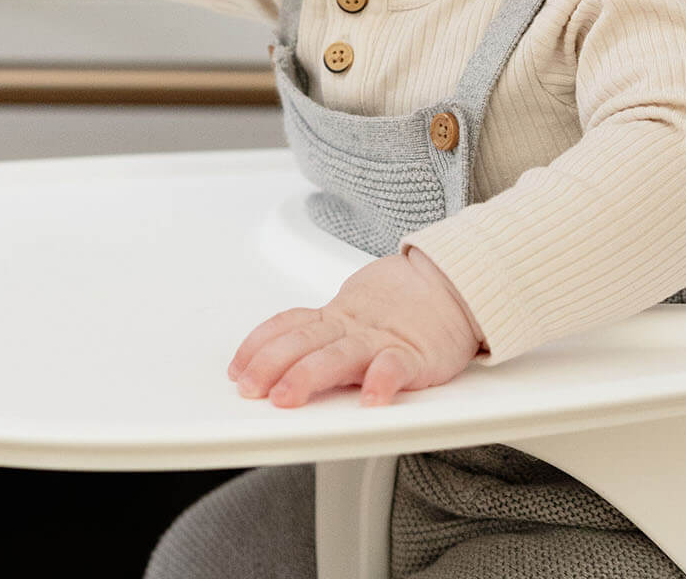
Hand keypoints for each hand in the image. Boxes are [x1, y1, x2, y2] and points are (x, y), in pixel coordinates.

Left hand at [227, 248, 484, 408]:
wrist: (450, 285)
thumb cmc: (399, 307)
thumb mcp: (351, 314)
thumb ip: (320, 333)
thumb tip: (275, 360)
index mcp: (335, 318)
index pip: (288, 325)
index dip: (258, 345)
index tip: (235, 368)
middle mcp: (352, 326)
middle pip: (304, 341)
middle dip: (271, 363)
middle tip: (248, 388)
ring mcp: (382, 339)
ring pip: (339, 355)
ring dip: (309, 375)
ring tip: (287, 398)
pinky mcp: (416, 355)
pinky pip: (397, 367)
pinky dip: (383, 381)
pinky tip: (371, 399)